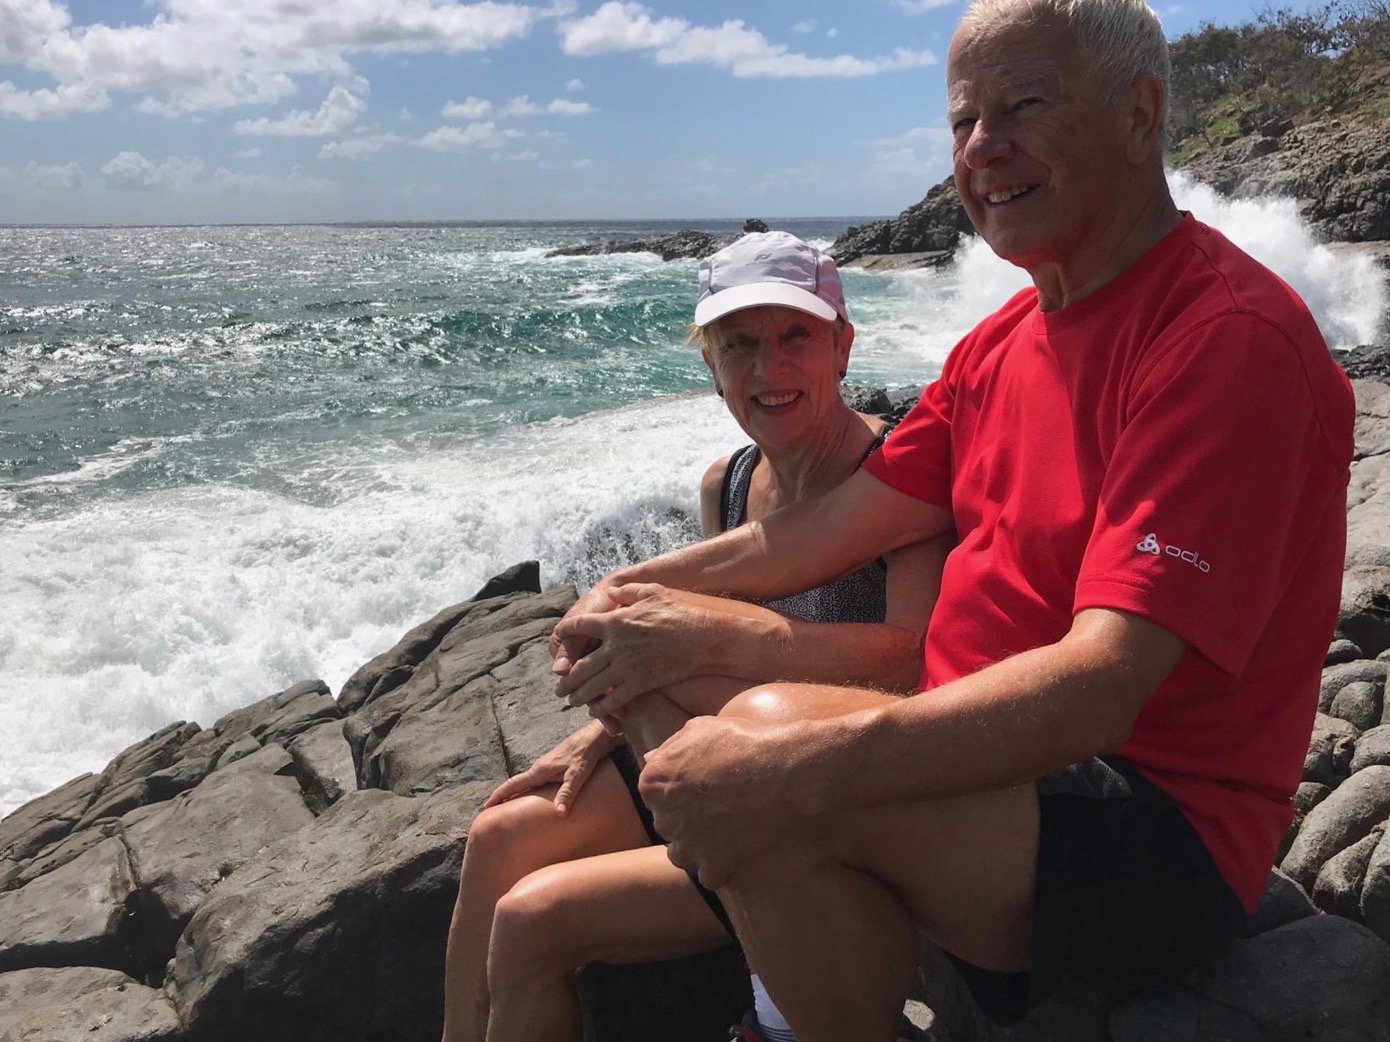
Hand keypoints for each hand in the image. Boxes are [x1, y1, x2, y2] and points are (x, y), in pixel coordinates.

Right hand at [483, 720, 619, 816]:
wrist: (594, 737)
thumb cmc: (586, 754)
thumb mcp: (578, 775)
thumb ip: (567, 793)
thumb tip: (558, 814)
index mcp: (540, 770)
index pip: (513, 784)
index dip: (499, 795)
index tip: (486, 806)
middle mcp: (540, 768)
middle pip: (517, 784)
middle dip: (504, 796)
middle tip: (493, 811)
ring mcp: (547, 766)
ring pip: (527, 782)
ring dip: (516, 793)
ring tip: (509, 807)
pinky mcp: (555, 766)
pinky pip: (537, 781)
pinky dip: (529, 790)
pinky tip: (534, 797)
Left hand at [553, 583, 721, 714]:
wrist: (703, 637)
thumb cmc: (679, 611)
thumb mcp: (652, 591)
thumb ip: (627, 591)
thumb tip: (611, 592)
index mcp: (615, 621)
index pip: (579, 626)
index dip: (565, 633)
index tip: (558, 639)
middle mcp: (616, 645)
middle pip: (580, 665)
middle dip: (567, 679)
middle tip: (558, 689)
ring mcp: (627, 666)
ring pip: (593, 685)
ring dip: (578, 695)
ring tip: (570, 701)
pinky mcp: (641, 683)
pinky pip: (615, 699)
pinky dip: (602, 708)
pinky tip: (595, 712)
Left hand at [638, 715, 805, 888]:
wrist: (779, 774)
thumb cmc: (740, 744)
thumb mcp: (700, 728)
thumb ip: (670, 746)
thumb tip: (652, 758)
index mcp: (653, 783)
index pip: (653, 790)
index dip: (676, 785)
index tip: (698, 781)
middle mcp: (664, 819)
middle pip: (667, 822)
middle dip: (684, 815)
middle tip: (713, 803)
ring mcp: (688, 846)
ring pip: (680, 854)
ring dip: (694, 846)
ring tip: (718, 833)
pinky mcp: (714, 866)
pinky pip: (708, 876)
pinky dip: (718, 867)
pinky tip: (733, 852)